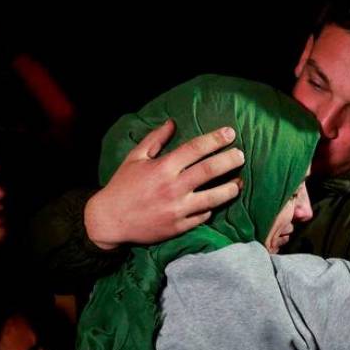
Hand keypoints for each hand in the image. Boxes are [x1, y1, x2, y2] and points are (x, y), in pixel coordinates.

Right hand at [85, 119, 243, 249]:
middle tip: (241, 155)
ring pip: (214, 197)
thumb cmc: (122, 186)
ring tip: (240, 182)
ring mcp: (178, 209)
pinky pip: (203, 216)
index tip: (230, 133)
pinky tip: (217, 202)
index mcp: (163, 168)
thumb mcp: (135, 158)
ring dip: (231, 188)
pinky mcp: (179, 227)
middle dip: (230, 160)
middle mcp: (173, 187)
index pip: (196, 149)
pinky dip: (211, 208)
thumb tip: (172, 123)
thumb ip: (155, 139)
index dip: (215, 139)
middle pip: (210, 170)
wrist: (109, 220)